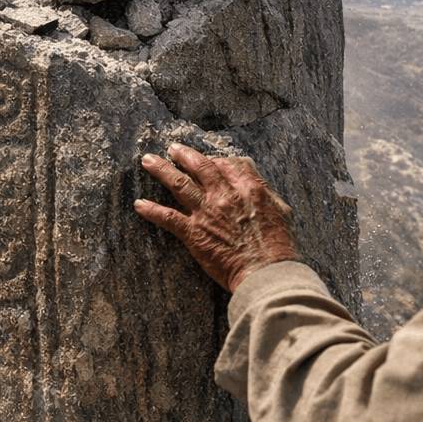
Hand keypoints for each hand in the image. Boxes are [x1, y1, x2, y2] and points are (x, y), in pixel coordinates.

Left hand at [134, 143, 298, 292]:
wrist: (266, 272)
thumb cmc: (279, 247)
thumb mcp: (282, 211)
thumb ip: (266, 193)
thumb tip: (257, 183)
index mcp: (249, 187)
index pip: (228, 164)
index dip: (216, 160)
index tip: (208, 160)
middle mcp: (225, 194)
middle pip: (200, 166)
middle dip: (184, 155)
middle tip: (173, 149)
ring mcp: (207, 212)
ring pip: (179, 184)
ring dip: (161, 170)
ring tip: (148, 161)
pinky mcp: (194, 233)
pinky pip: (168, 217)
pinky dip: (152, 210)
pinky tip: (139, 205)